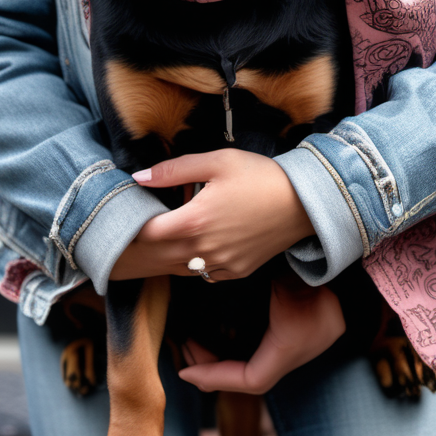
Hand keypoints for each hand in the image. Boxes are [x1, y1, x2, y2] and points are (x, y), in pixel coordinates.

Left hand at [109, 150, 313, 280]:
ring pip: (181, 267)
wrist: (304, 203)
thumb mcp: (217, 161)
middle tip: (143, 227)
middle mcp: (204, 249)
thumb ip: (174, 170)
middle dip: (148, 242)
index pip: (147, 233)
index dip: (135, 225)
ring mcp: (221, 264)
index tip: (131, 214)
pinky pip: (205, 274)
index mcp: (194, 221)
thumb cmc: (260, 176)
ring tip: (169, 235)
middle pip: (160, 254)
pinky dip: (195, 262)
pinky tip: (199, 245)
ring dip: (170, 254)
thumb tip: (138, 177)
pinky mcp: (237, 272)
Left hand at [178, 278, 345, 393]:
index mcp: (289, 347)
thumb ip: (248, 282)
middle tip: (185, 353)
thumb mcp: (278, 276)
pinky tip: (218, 341)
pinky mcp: (297, 340)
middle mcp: (295, 355)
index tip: (187, 372)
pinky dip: (237, 354)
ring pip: (254, 369)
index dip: (216, 379)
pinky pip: (260, 357)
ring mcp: (299, 349)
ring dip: (224, 361)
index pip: (251, 380)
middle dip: (214, 371)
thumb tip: (210, 281)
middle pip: (249, 379)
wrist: (343, 269)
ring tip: (195, 347)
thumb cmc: (309, 268)